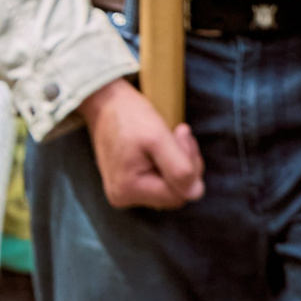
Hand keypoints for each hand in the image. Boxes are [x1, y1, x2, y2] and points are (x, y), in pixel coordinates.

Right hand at [82, 79, 205, 208]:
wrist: (105, 102)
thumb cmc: (128, 116)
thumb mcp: (157, 137)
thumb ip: (179, 167)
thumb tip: (195, 192)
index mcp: (128, 190)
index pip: (179, 192)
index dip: (189, 165)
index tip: (182, 133)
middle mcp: (123, 197)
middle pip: (175, 192)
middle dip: (185, 163)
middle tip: (180, 133)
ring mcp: (124, 192)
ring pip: (169, 187)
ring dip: (178, 162)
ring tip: (171, 136)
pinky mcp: (127, 184)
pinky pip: (159, 181)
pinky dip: (167, 163)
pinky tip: (162, 147)